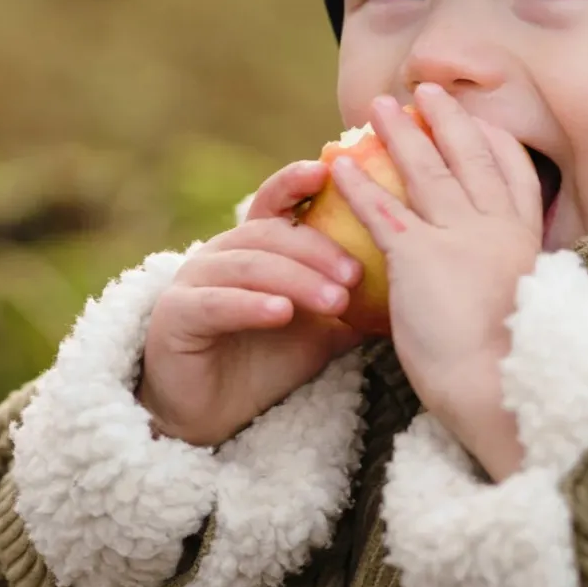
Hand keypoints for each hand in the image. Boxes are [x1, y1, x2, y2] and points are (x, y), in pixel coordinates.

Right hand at [136, 160, 364, 446]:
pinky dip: (251, 304)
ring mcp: (194, 281)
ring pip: (249, 265)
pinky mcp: (176, 316)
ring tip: (334, 298)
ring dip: (295, 278)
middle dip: (317, 249)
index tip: (328, 171)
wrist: (215, 416)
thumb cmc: (269, 361)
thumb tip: (412, 278)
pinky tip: (281, 313)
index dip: (297, 181)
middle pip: (271, 233)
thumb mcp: (323, 327)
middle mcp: (222, 253)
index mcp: (255, 245)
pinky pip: (216, 303)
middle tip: (356, 273)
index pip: (276, 202)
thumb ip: (353, 298)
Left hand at [329, 83, 542, 473]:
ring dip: (400, 133)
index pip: (515, 175)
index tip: (483, 121)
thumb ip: (504, 283)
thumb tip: (491, 286)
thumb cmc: (512, 368)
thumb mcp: (523, 310)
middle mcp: (496, 227)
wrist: (501, 388)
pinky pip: (382, 209)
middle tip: (428, 89)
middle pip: (471, 156)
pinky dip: (358, 183)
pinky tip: (338, 165)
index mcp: (524, 241)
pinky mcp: (420, 256)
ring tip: (378, 107)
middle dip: (448, 118)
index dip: (496, 142)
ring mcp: (460, 236)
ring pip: (426, 169)